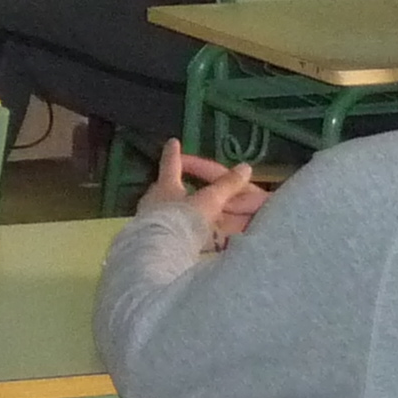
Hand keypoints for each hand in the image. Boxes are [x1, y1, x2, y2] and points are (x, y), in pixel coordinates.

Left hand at [137, 140, 268, 247]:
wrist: (160, 256)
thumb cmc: (182, 221)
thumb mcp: (209, 201)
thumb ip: (226, 186)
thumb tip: (245, 167)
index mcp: (166, 186)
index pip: (171, 164)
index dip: (174, 153)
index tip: (173, 141)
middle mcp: (154, 202)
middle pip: (165, 189)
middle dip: (176, 187)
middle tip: (185, 185)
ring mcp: (153, 222)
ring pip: (169, 212)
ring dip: (181, 212)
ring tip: (194, 215)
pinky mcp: (155, 242)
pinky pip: (172, 231)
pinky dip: (183, 231)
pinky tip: (190, 238)